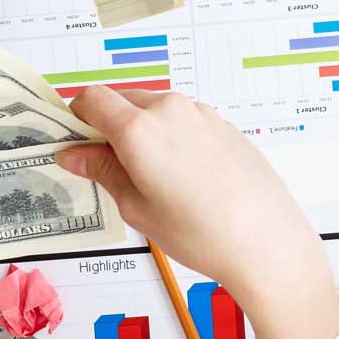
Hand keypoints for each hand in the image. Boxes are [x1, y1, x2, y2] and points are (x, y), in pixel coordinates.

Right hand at [57, 88, 338, 338]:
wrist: (265, 239)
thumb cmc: (200, 231)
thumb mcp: (136, 207)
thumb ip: (103, 171)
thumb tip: (73, 154)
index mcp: (139, 127)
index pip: (91, 99)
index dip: (76, 118)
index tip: (74, 143)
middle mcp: (170, 110)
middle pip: (123, 100)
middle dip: (107, 126)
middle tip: (107, 167)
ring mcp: (200, 114)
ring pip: (155, 109)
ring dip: (140, 131)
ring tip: (149, 178)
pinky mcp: (223, 125)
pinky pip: (183, 120)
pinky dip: (170, 136)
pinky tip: (181, 177)